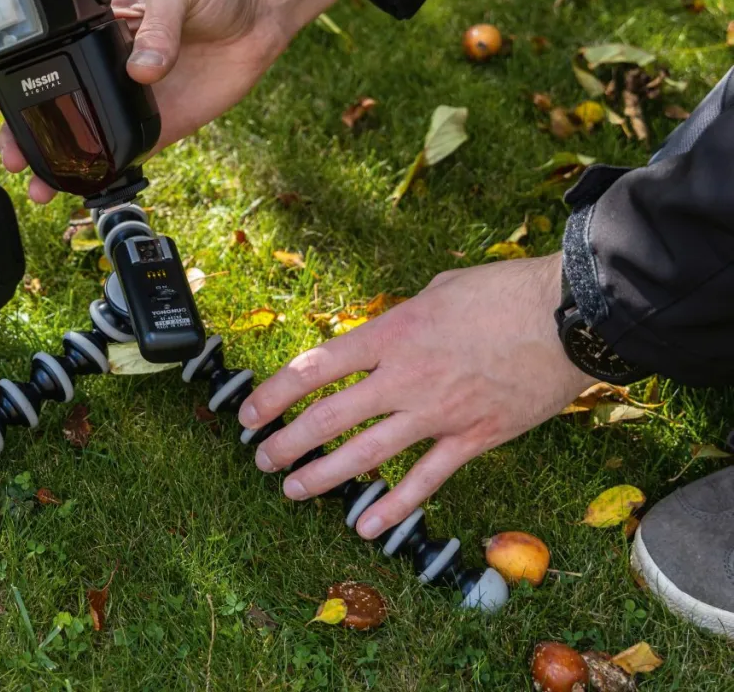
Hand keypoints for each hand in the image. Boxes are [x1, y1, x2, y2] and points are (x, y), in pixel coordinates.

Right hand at [0, 0, 360, 201]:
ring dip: (56, 164)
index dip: (5, 77)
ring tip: (39, 186)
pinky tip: (83, 190)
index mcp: (95, 29)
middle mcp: (106, 68)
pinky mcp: (162, 124)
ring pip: (83, 138)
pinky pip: (126, 154)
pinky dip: (102, 176)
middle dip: (23, 134)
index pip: (38, 54)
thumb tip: (141, 69)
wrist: (263, 8)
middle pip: (51, 106)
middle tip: (11, 155)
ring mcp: (130, 99)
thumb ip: (158, 23)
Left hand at [237, 254, 595, 539]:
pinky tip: (365, 526)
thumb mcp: (435, 291)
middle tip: (261, 457)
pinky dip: (393, 507)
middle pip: (327, 417)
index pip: (313, 368)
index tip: (248, 411)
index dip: (272, 393)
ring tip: (292, 489)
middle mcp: (404, 378)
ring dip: (322, 476)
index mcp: (390, 334)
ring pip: (365, 454)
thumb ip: (398, 320)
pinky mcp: (473, 439)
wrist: (570, 316)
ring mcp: (437, 413)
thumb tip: (376, 336)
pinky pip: (425, 480)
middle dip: (286, 441)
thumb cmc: (503, 292)